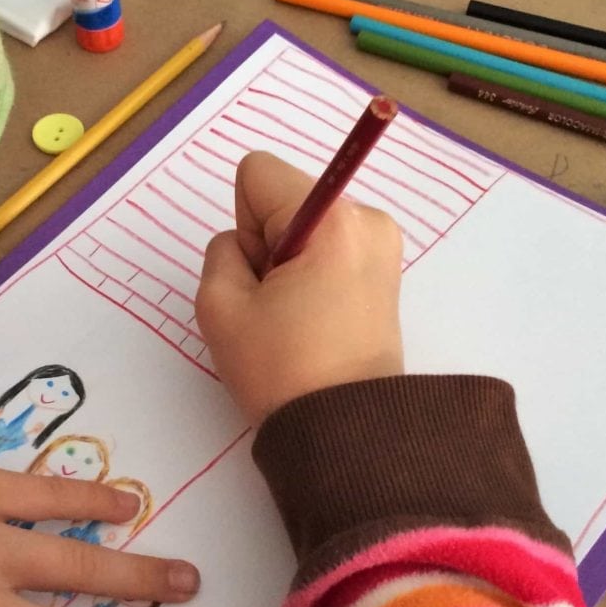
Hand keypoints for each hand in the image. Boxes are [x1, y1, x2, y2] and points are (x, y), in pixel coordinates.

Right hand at [196, 151, 403, 424]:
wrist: (347, 433)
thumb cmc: (283, 370)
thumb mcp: (220, 306)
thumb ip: (221, 251)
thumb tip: (250, 245)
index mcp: (332, 219)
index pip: (258, 174)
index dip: (243, 224)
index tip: (260, 276)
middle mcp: (367, 219)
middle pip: (284, 198)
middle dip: (267, 244)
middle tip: (274, 306)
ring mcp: (382, 245)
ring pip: (303, 225)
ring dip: (287, 264)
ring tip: (295, 318)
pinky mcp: (385, 271)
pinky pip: (326, 249)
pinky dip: (311, 276)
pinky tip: (313, 320)